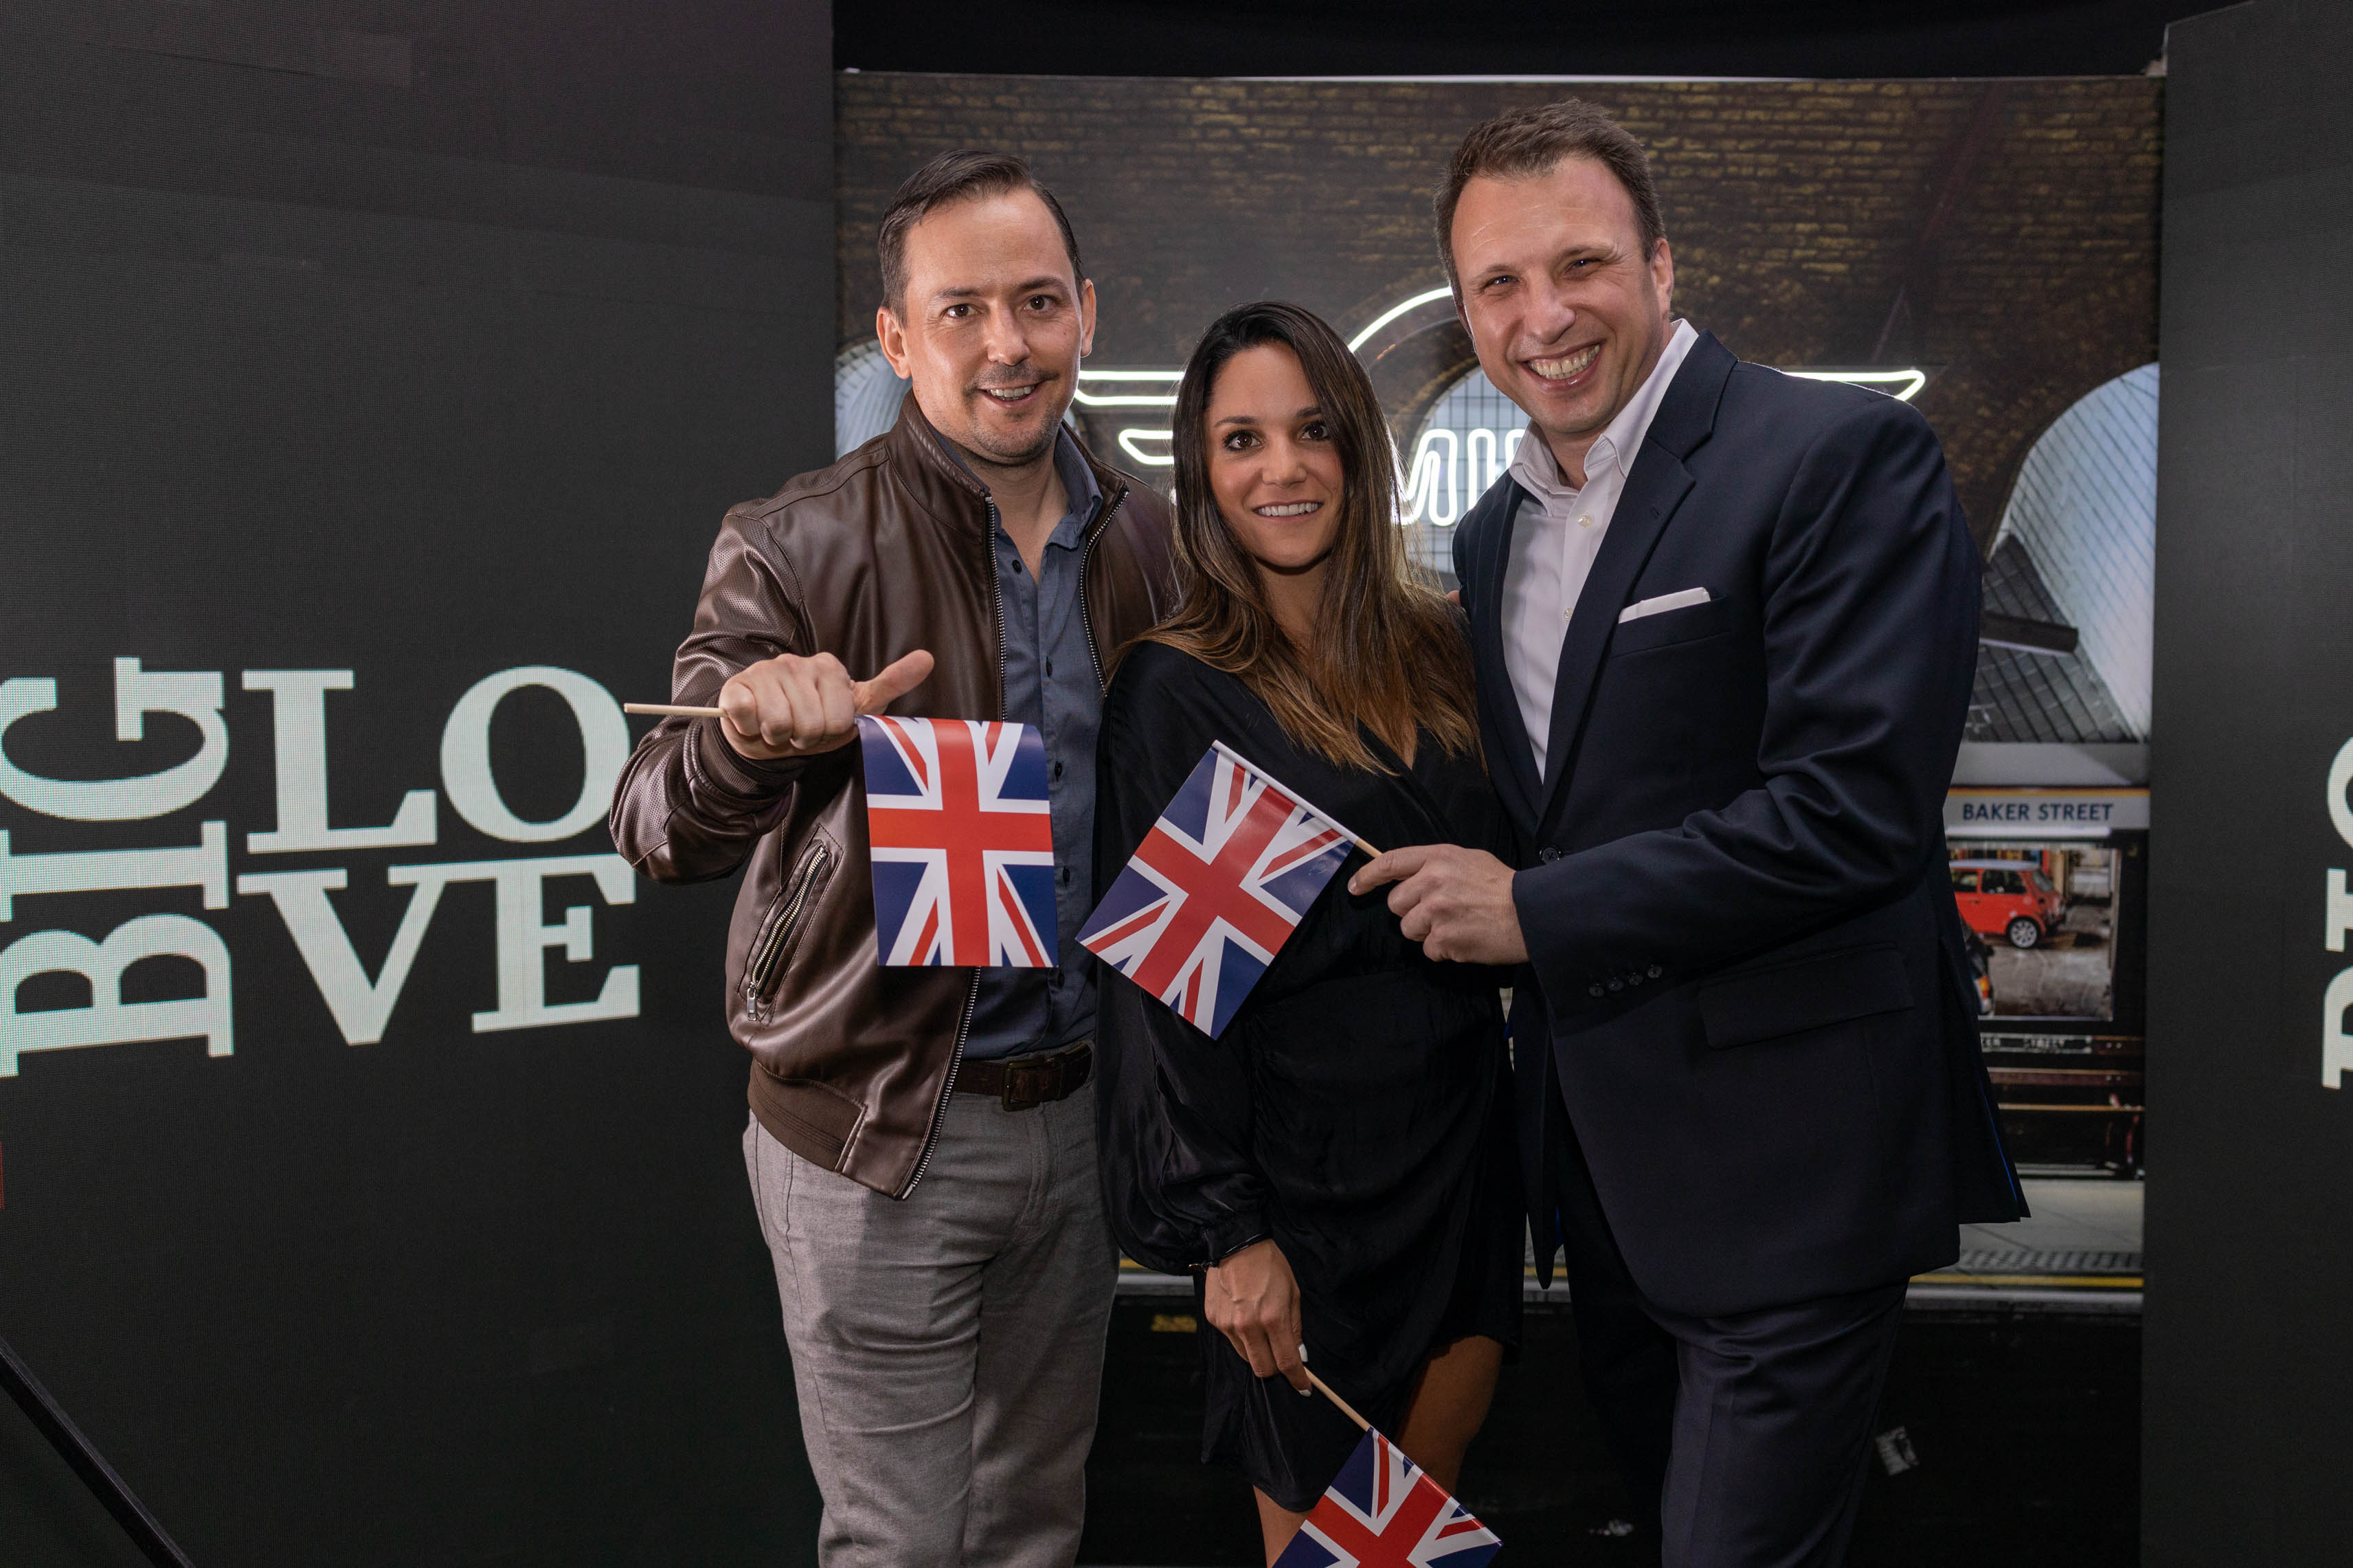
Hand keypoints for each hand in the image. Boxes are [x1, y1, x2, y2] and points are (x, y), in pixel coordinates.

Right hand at [716, 649, 934, 759]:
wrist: (764, 734)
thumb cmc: (813, 720)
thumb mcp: (855, 708)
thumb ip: (890, 684)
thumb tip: (928, 658)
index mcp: (829, 669)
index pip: (840, 719)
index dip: (831, 734)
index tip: (826, 727)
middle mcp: (796, 664)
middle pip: (810, 725)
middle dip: (805, 738)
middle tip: (799, 731)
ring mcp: (765, 672)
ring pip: (779, 724)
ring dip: (778, 737)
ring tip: (778, 728)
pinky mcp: (737, 687)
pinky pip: (748, 718)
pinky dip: (751, 731)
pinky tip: (753, 722)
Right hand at [1203, 1240, 1308, 1392]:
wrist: (1237, 1245)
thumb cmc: (1269, 1265)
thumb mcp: (1293, 1293)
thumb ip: (1294, 1327)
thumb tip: (1298, 1354)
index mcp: (1272, 1318)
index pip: (1286, 1361)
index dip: (1297, 1378)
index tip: (1303, 1387)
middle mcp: (1248, 1326)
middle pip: (1263, 1368)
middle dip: (1276, 1370)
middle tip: (1281, 1357)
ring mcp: (1228, 1325)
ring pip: (1246, 1357)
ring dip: (1257, 1352)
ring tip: (1260, 1328)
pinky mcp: (1214, 1320)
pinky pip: (1231, 1340)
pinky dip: (1241, 1336)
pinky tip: (1243, 1315)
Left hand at [1348, 843, 1528, 964]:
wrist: (1531, 913)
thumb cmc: (1502, 887)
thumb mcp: (1469, 859)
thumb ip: (1436, 865)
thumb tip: (1411, 875)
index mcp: (1438, 857)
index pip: (1390, 862)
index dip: (1367, 876)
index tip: (1356, 887)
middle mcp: (1432, 881)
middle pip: (1396, 904)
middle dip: (1412, 911)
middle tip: (1441, 911)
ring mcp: (1436, 911)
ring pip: (1409, 929)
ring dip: (1427, 932)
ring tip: (1456, 925)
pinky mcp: (1444, 939)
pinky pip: (1429, 950)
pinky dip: (1444, 950)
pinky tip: (1465, 939)